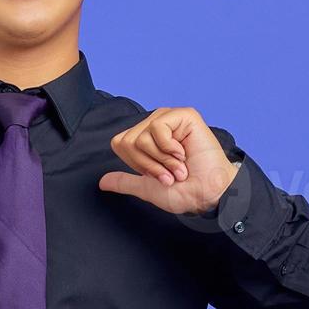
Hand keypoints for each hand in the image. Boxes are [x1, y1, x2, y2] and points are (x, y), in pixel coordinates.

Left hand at [98, 107, 239, 214]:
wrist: (206, 193)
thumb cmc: (183, 191)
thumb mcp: (147, 188)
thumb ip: (124, 182)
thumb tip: (102, 182)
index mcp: (145, 139)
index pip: (120, 144)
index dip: (137, 164)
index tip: (158, 174)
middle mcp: (155, 125)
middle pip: (128, 142)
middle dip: (149, 164)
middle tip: (170, 171)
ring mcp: (169, 118)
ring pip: (141, 138)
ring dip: (162, 160)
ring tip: (179, 165)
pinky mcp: (183, 115)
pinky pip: (157, 129)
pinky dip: (169, 149)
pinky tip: (184, 153)